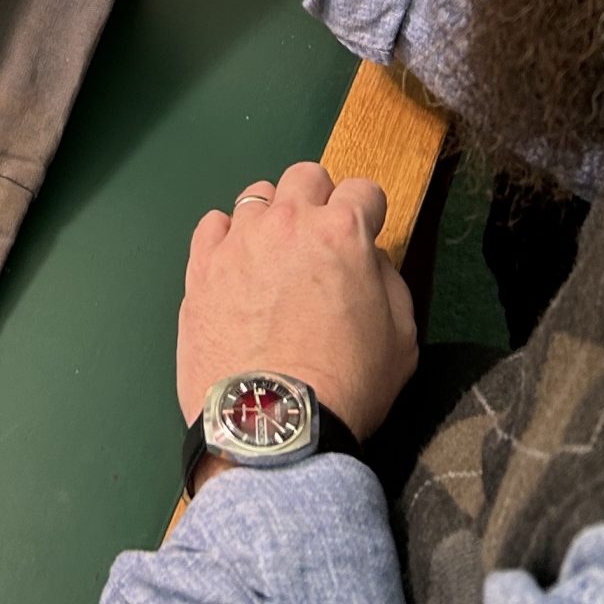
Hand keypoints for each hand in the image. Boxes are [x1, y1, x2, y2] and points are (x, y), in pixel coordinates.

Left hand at [177, 164, 416, 443]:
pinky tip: (234, 271)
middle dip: (318, 201)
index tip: (363, 237)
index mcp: (343, 232)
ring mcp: (240, 240)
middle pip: (306, 176)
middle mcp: (290, 222)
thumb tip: (368, 259)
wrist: (273, 427)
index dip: (367, 214)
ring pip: (257, 196)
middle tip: (317, 244)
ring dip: (271, 219)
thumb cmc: (347, 387)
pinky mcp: (201, 266)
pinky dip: (226, 240)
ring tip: (271, 259)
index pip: (363, 190)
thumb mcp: (402, 340)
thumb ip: (389, 283)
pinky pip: (212, 225)